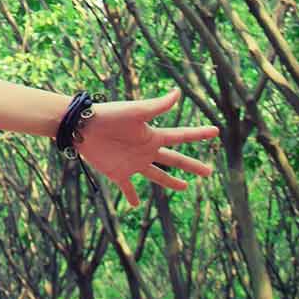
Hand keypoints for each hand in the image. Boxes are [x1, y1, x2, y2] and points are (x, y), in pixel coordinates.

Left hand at [77, 87, 218, 208]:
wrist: (82, 126)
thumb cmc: (109, 115)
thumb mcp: (136, 111)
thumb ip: (157, 106)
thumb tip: (178, 93)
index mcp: (152, 135)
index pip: (181, 136)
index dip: (199, 134)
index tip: (216, 131)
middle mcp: (146, 150)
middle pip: (175, 160)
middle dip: (192, 166)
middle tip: (210, 172)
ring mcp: (133, 163)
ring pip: (157, 175)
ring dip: (170, 182)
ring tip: (184, 188)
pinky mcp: (118, 173)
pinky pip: (128, 188)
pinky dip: (132, 196)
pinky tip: (136, 205)